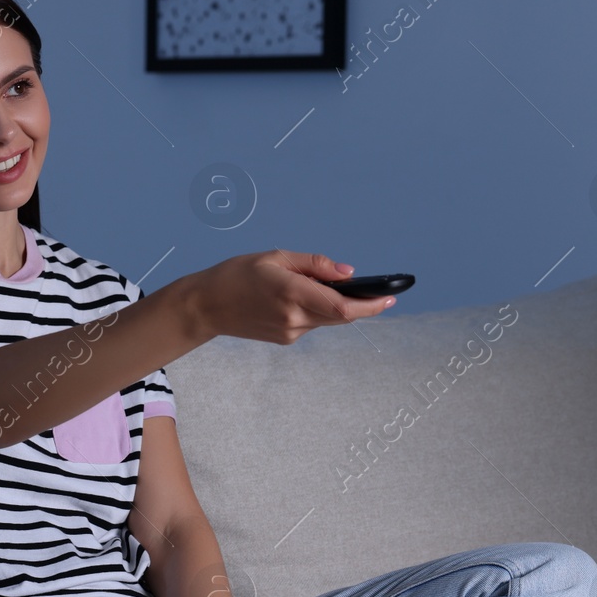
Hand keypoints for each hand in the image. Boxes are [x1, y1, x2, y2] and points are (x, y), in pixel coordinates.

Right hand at [193, 250, 394, 344]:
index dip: (371, 304)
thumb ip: (316, 264)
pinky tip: (304, 298)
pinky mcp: (286, 339)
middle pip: (343, 317)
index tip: (390, 296)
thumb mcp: (276, 257)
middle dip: (363, 305)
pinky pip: (313, 323)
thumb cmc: (238, 274)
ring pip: (329, 320)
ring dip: (338, 306)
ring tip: (334, 289)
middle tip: (380, 292)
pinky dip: (318, 311)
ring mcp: (290, 332)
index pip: (343, 307)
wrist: (206, 306)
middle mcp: (294, 318)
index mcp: (292, 293)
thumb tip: (349, 273)